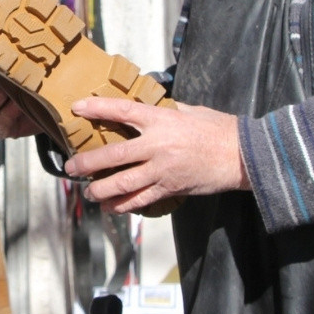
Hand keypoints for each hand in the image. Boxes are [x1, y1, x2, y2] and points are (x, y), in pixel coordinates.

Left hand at [64, 98, 249, 213]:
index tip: (77, 107)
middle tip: (71, 166)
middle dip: (88, 162)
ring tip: (88, 192)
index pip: (123, 111)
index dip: (98, 108)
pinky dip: (123, 205)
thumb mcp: (191, 110)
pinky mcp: (170, 188)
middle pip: (114, 154)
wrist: (242, 156)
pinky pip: (141, 199)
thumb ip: (166, 110)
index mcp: (163, 120)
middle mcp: (158, 145)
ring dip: (101, 189)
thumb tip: (147, 106)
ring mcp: (163, 169)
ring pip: (123, 183)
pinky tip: (110, 207)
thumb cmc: (219, 129)